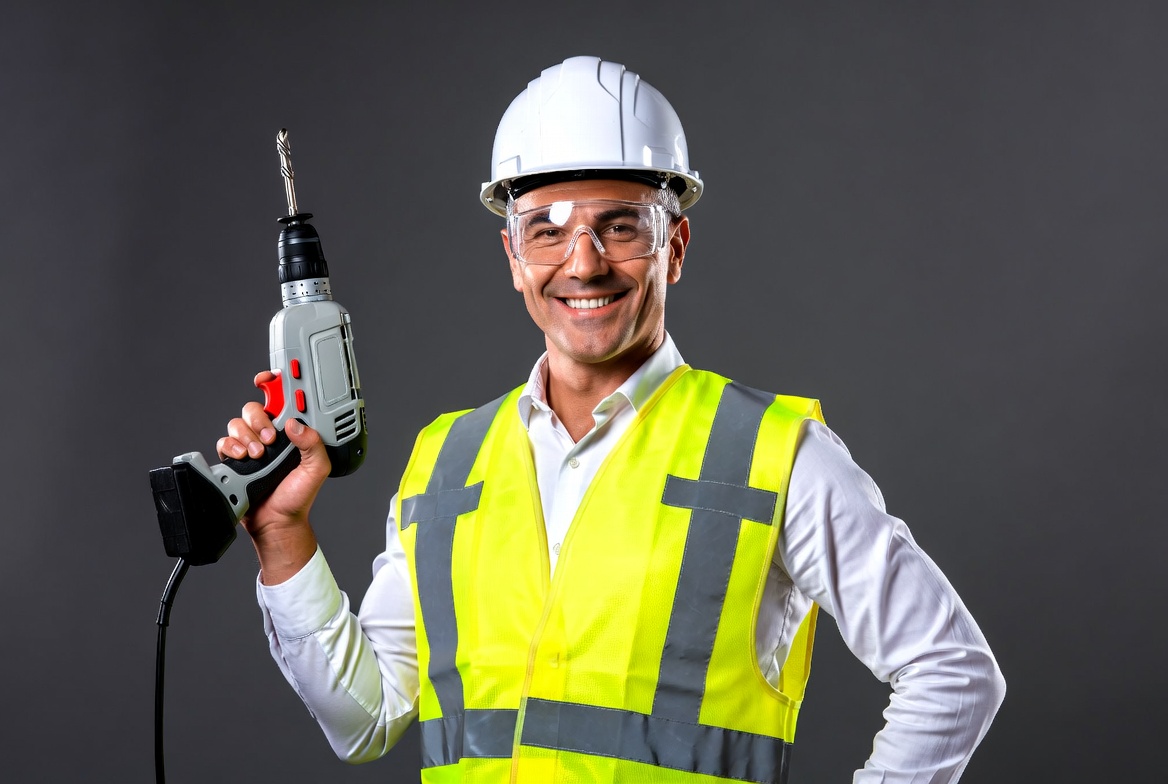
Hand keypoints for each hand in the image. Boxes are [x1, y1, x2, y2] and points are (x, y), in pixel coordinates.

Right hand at [216, 371, 330, 581]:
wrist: (276, 522)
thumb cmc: (297, 497)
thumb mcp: (316, 469)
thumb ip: (313, 444)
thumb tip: (296, 424)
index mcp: (292, 433)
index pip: (281, 400)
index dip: (274, 385)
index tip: (268, 379)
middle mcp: (270, 436)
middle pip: (254, 407)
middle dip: (259, 419)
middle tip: (270, 439)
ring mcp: (251, 446)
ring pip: (237, 423)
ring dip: (246, 436)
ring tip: (258, 455)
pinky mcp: (234, 459)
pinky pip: (224, 442)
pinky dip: (231, 447)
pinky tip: (242, 458)